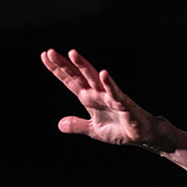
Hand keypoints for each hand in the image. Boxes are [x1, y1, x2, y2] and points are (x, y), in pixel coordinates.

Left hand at [41, 48, 158, 145]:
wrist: (141, 135)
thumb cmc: (120, 129)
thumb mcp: (94, 130)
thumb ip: (77, 125)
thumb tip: (60, 125)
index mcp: (89, 99)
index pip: (70, 81)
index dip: (58, 70)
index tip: (45, 56)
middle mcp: (97, 93)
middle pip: (78, 76)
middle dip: (65, 64)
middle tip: (50, 52)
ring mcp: (110, 96)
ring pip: (94, 78)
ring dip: (84, 66)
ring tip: (72, 54)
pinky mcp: (123, 103)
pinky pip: (115, 92)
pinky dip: (109, 83)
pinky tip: (103, 73)